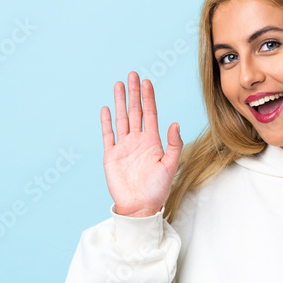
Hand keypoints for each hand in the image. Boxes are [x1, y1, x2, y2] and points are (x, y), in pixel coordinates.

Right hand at [101, 71, 181, 217]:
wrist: (139, 207)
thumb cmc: (157, 190)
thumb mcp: (170, 166)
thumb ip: (174, 144)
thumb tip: (175, 123)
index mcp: (153, 142)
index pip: (150, 114)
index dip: (148, 97)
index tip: (147, 81)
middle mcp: (138, 141)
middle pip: (135, 111)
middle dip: (134, 93)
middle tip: (132, 74)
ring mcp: (123, 147)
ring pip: (121, 119)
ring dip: (120, 102)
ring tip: (119, 84)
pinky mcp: (111, 155)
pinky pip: (108, 135)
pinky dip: (106, 122)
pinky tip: (107, 108)